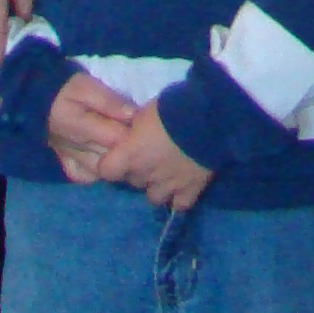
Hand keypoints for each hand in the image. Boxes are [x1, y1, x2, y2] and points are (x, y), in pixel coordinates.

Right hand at [46, 70, 137, 184]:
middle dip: (127, 149)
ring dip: (116, 162)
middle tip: (137, 137)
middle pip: (111, 157)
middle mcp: (73, 148)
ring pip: (101, 171)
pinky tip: (105, 159)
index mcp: (77, 124)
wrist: (37, 100)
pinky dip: (98, 172)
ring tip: (123, 148)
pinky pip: (87, 177)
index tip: (142, 125)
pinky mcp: (67, 166)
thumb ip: (109, 101)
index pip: (115, 138)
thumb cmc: (65, 89)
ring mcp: (70, 160)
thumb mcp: (86, 86)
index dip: (133, 133)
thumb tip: (133, 114)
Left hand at [94, 98, 212, 210]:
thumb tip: (131, 133)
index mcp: (130, 155)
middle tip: (149, 156)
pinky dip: (179, 197)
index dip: (111, 163)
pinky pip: (179, 204)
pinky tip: (182, 186)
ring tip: (165, 173)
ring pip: (153, 197)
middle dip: (138, 170)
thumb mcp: (145, 110)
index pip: (106, 170)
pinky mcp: (190, 190)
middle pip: (133, 181)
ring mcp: (168, 186)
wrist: (207, 117)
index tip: (117, 155)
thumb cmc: (171, 108)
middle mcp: (145, 175)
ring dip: (156, 186)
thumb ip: (135, 128)